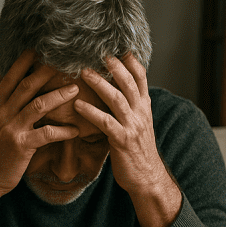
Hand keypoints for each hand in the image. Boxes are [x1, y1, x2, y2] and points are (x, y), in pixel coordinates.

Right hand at [0, 50, 80, 226]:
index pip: (11, 75)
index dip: (26, 60)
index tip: (43, 47)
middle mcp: (2, 113)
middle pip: (27, 85)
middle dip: (47, 71)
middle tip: (68, 60)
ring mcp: (11, 129)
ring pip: (38, 106)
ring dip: (59, 96)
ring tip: (76, 89)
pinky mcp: (21, 146)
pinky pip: (46, 134)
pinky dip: (62, 131)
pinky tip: (75, 130)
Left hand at [75, 54, 181, 226]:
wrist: (147, 178)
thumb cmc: (137, 153)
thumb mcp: (137, 126)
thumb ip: (129, 110)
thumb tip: (116, 94)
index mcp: (144, 108)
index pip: (141, 79)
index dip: (131, 62)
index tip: (120, 48)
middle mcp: (141, 114)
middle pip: (129, 83)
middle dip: (115, 66)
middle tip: (99, 53)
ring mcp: (132, 127)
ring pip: (117, 98)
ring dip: (100, 84)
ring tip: (84, 72)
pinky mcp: (122, 141)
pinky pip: (105, 122)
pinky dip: (91, 112)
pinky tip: (77, 105)